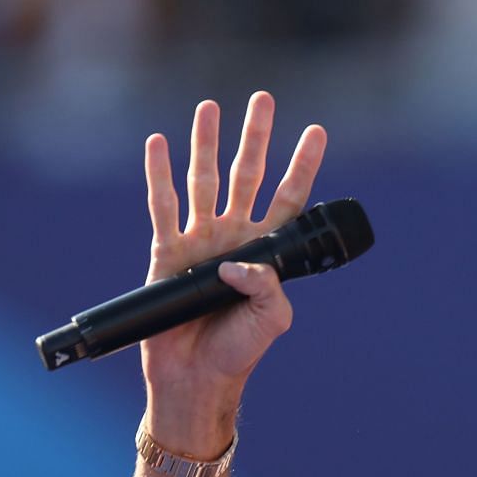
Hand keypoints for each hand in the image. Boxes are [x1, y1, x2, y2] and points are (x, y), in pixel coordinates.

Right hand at [141, 92, 326, 427]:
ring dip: (207, 143)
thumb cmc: (240, 351)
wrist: (196, 377)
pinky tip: (160, 142)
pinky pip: (162, 206)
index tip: (317, 132)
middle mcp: (234, 237)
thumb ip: (268, 286)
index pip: (289, 198)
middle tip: (264, 99)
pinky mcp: (166, 251)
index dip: (303, 166)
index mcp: (266, 252)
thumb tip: (239, 261)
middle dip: (256, 137)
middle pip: (248, 175)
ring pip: (205, 180)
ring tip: (210, 106)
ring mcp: (200, 240)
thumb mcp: (272, 320)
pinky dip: (159, 173)